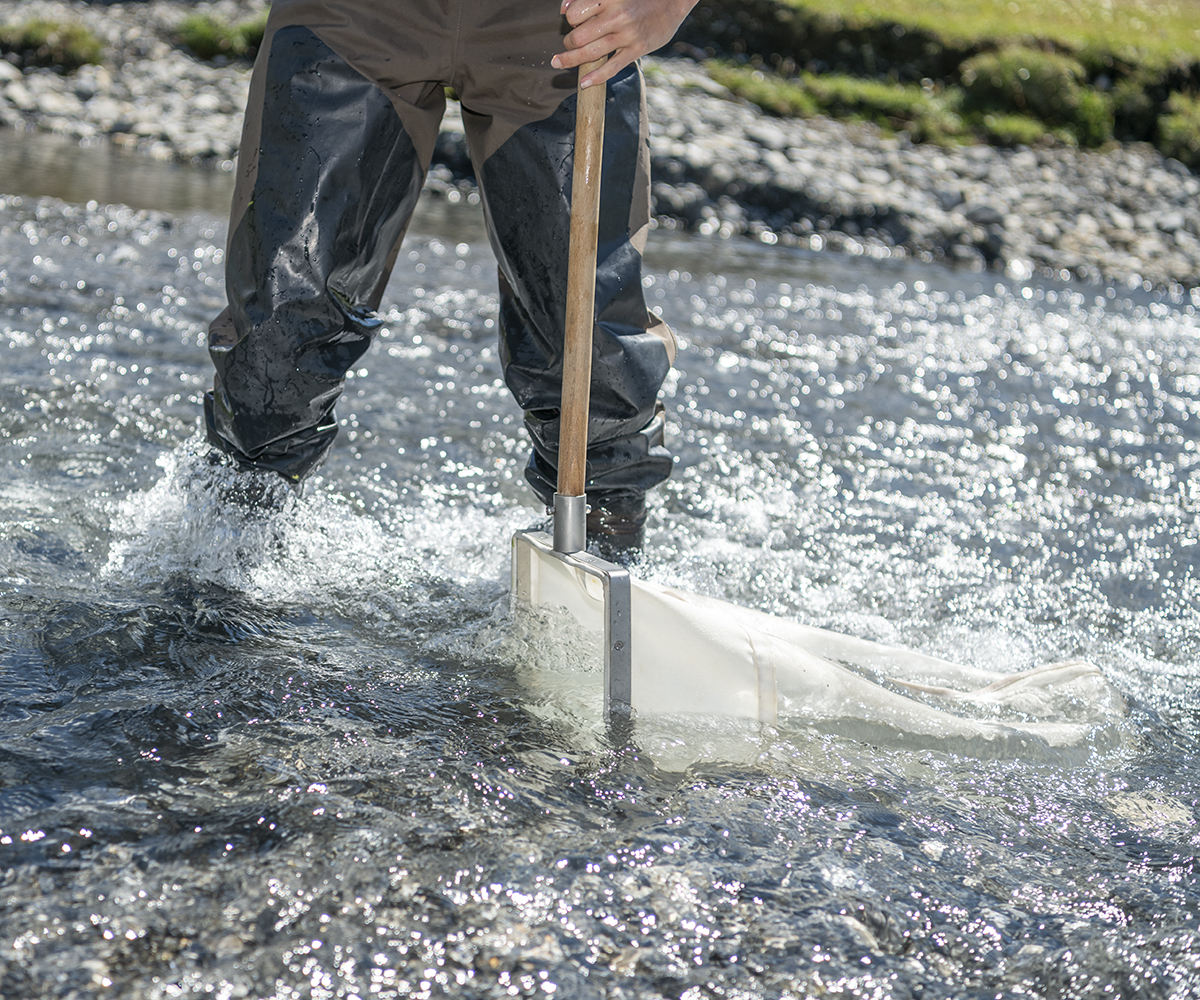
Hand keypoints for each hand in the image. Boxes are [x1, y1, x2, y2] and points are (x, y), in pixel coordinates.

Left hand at [551, 0, 698, 88]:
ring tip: (559, 62)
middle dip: (567, 43)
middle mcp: (617, 15)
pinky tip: (583, 83)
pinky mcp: (637, 49)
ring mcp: (628, 35)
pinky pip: (612, 68)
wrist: (672, 0)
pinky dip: (595, 78)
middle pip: (578, 36)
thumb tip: (564, 10)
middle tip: (567, 44)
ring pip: (590, 54)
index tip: (572, 22)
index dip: (569, 20)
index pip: (575, 14)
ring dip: (570, 60)